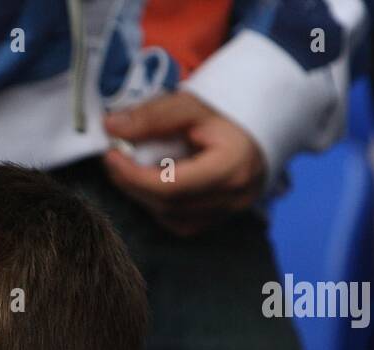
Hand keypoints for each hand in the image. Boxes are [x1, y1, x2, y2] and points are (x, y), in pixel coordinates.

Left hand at [103, 90, 265, 236]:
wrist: (262, 121)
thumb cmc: (229, 110)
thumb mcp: (191, 105)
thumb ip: (152, 117)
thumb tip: (111, 127)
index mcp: (231, 167)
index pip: (171, 185)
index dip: (133, 175)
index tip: (111, 155)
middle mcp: (233, 197)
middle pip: (168, 204)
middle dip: (132, 184)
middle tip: (113, 160)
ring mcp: (229, 212)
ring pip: (171, 217)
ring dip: (143, 194)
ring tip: (130, 168)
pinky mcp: (220, 217)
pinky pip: (180, 221)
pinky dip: (159, 204)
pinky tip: (153, 182)